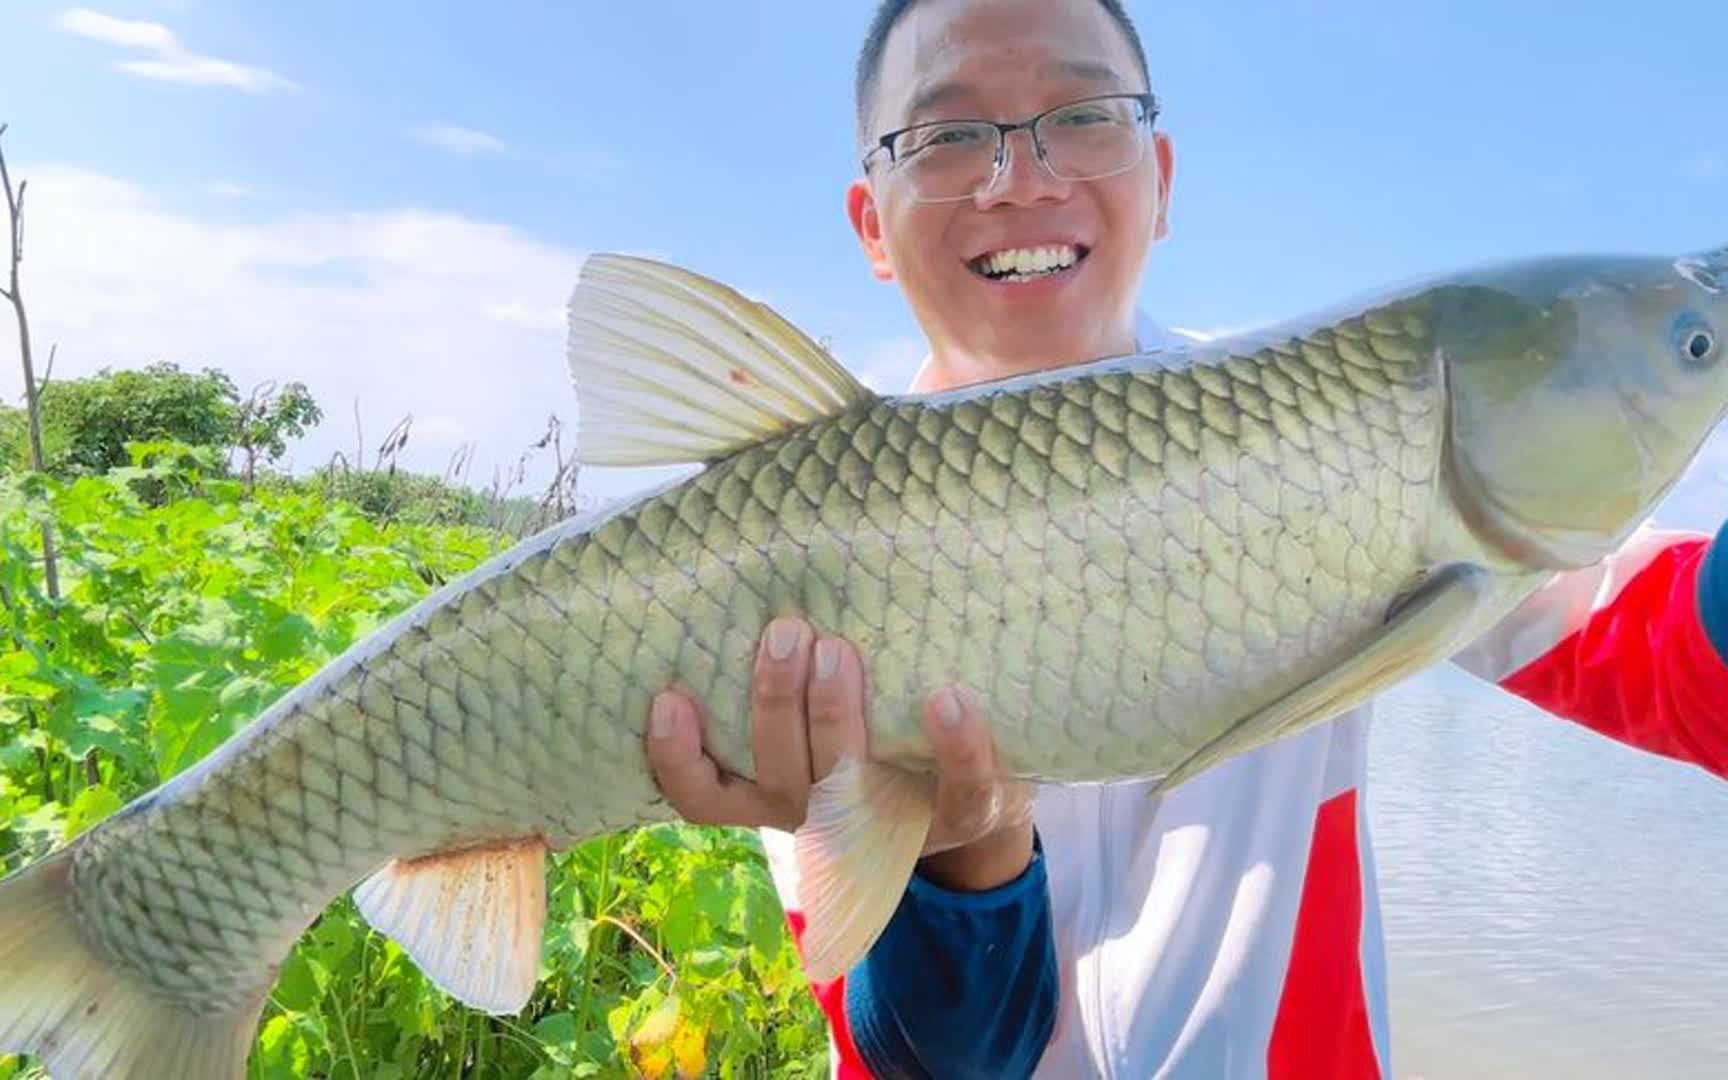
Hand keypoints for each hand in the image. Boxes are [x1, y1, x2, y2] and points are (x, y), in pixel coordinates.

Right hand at [644, 616, 1035, 890]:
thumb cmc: (868, 739)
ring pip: (849, 779)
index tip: (668, 696)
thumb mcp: (811, 723)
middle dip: (777, 699)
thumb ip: (781, 679)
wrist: (968, 803)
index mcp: (773, 794)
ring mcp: (889, 821)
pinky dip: (954, 743)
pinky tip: (946, 698)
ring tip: (837, 649)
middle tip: (786, 632)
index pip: (704, 796)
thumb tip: (747, 577)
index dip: (676, 756)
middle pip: (778, 769)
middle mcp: (820, 814)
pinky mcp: (961, 815)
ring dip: (837, 712)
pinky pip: (958, 787)